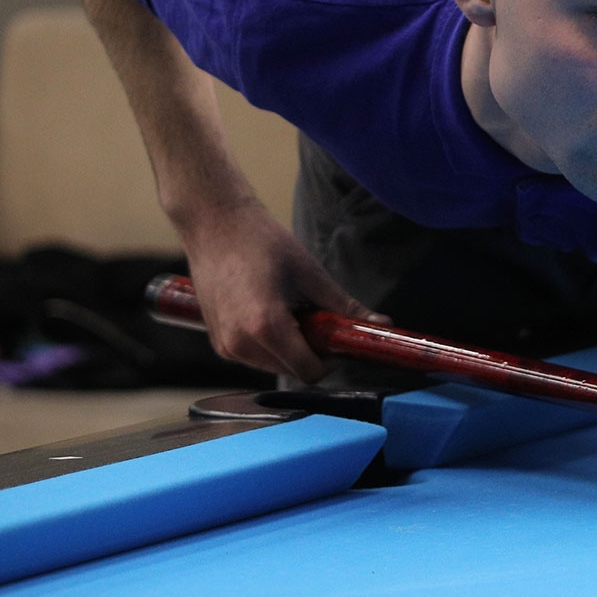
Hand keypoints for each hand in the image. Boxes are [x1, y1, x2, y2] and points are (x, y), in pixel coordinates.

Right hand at [177, 196, 383, 382]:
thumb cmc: (261, 242)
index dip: (331, 361)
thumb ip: (344, 307)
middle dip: (312, 351)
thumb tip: (381, 324)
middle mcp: (240, 344)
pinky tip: (272, 311)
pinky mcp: (218, 342)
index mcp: (265, 327)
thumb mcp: (311, 274)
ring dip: (292, 347)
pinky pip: (255, 356)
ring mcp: (225, 345)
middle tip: (318, 318)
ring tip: (292, 308)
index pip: (308, 371)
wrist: (214, 225)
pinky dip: (271, 343)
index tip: (338, 339)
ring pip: (274, 365)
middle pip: (292, 370)